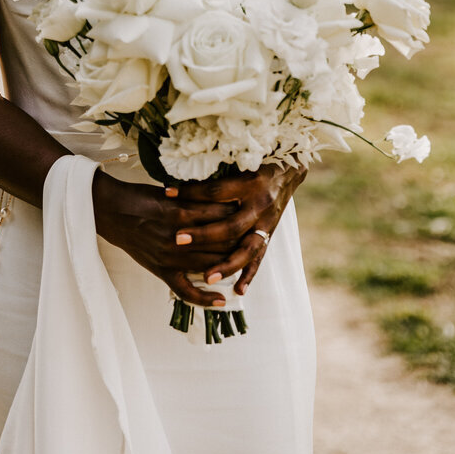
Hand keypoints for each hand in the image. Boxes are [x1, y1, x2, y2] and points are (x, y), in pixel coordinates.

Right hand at [92, 171, 248, 306]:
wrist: (112, 212)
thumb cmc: (141, 196)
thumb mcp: (170, 191)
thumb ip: (195, 197)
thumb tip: (224, 198)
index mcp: (180, 212)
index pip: (220, 216)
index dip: (237, 214)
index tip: (248, 210)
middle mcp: (178, 237)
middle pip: (220, 242)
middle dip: (239, 238)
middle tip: (253, 234)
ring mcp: (170, 257)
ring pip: (209, 264)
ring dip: (229, 263)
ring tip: (245, 259)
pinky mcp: (162, 271)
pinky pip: (186, 290)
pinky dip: (205, 298)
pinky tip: (223, 300)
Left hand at [172, 163, 306, 295]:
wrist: (288, 169)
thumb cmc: (256, 162)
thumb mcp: (238, 162)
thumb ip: (216, 171)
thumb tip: (182, 173)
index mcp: (249, 183)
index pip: (215, 191)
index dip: (190, 192)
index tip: (166, 193)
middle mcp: (260, 204)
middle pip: (230, 225)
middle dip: (203, 235)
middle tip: (178, 239)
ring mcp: (267, 223)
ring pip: (247, 249)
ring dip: (226, 265)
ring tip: (207, 278)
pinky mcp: (271, 234)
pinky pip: (260, 258)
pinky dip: (249, 275)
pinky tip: (238, 291)